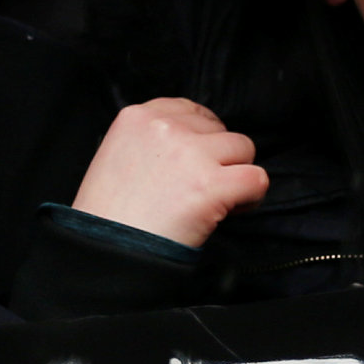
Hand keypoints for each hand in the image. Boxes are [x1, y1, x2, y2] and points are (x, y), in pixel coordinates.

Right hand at [72, 98, 269, 247]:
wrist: (106, 253)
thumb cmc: (108, 216)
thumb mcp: (116, 157)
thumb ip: (150, 142)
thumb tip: (190, 145)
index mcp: (137, 117)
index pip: (190, 110)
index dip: (201, 138)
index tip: (198, 161)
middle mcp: (164, 127)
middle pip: (219, 129)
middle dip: (217, 158)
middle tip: (200, 189)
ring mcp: (190, 153)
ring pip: (244, 149)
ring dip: (235, 174)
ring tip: (216, 200)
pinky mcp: (210, 184)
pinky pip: (257, 178)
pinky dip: (251, 196)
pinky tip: (232, 210)